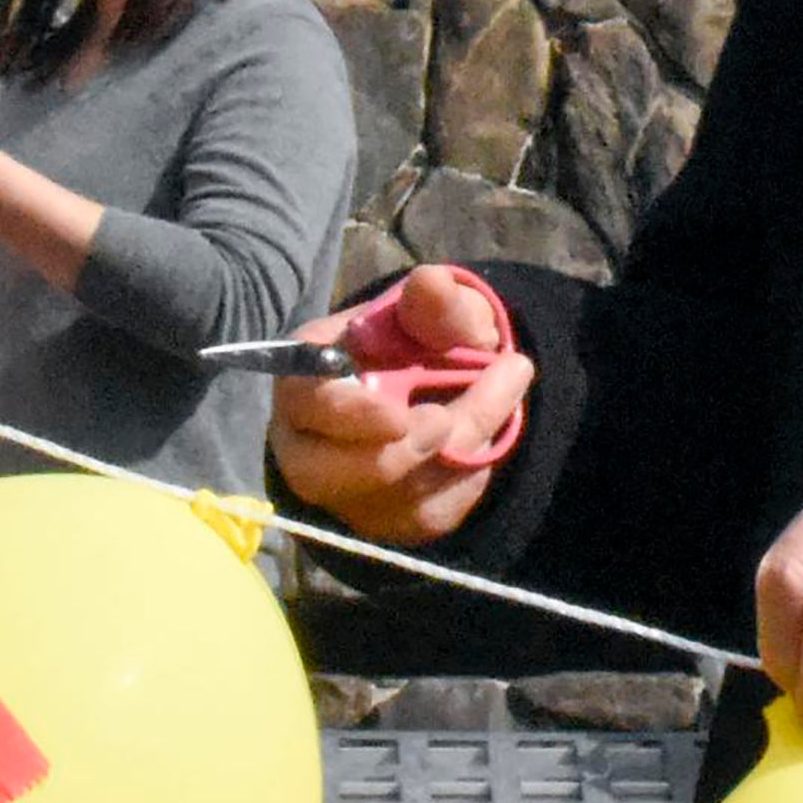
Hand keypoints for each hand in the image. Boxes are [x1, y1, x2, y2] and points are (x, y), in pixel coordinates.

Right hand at [272, 266, 536, 548]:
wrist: (452, 380)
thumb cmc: (422, 340)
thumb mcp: (435, 312)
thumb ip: (435, 303)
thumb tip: (430, 282)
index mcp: (307, 379)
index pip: (301, 402)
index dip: (346, 415)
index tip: (398, 414)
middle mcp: (311, 443)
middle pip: (323, 475)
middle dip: (391, 456)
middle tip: (446, 423)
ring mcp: (345, 489)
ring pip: (385, 498)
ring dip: (450, 455)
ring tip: (501, 393)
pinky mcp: (385, 519)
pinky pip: (426, 513)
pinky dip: (467, 475)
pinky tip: (491, 430)